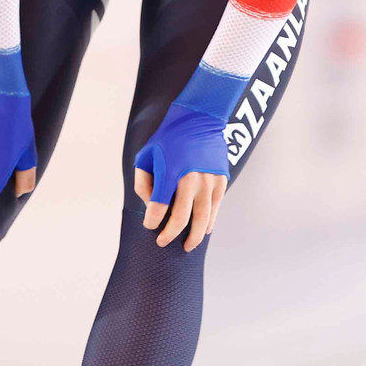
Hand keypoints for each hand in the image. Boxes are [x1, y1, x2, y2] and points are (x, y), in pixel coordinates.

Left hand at [133, 103, 229, 251]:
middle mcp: (190, 179)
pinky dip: (210, 222)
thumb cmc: (169, 138)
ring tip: (188, 246)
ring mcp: (209, 181)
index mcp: (170, 172)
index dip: (151, 221)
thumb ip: (144, 182)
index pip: (158, 208)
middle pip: (181, 218)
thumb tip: (150, 203)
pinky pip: (215, 208)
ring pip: (202, 218)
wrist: (199, 119)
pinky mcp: (221, 180)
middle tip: (162, 242)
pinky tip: (204, 231)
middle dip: (169, 234)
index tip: (149, 226)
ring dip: (194, 236)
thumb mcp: (147, 155)